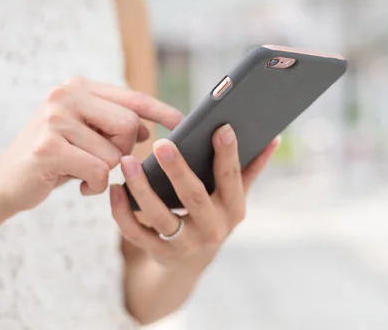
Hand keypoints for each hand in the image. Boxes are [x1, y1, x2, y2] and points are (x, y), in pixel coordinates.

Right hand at [0, 77, 181, 215]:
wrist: (4, 182)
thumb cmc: (55, 158)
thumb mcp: (85, 134)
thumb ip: (113, 124)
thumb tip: (147, 128)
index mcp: (77, 87)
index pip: (131, 97)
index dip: (159, 110)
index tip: (181, 122)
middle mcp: (65, 95)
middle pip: (127, 125)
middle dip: (123, 151)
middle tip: (102, 160)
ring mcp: (54, 119)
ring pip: (113, 153)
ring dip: (104, 172)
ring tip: (81, 172)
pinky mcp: (49, 147)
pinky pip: (99, 171)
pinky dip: (95, 186)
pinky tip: (77, 184)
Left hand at [110, 125, 279, 267]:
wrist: (192, 261)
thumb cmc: (215, 213)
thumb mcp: (235, 195)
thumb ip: (250, 168)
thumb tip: (273, 138)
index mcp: (234, 209)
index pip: (232, 178)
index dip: (228, 153)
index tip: (220, 127)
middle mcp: (213, 228)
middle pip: (194, 197)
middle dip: (177, 170)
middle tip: (160, 144)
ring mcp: (185, 244)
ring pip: (160, 216)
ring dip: (141, 188)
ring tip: (127, 161)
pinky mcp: (159, 253)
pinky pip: (136, 232)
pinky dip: (122, 211)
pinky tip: (114, 188)